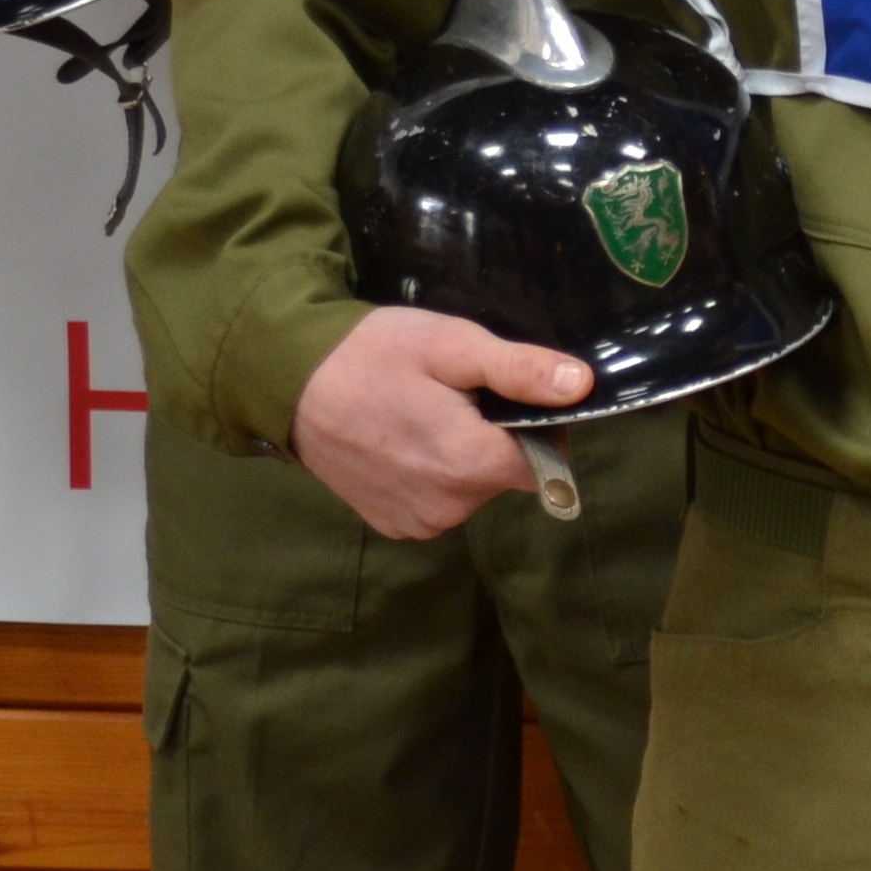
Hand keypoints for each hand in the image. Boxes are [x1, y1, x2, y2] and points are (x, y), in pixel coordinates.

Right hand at [288, 306, 590, 538]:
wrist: (287, 383)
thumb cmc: (374, 355)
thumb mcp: (452, 345)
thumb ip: (519, 370)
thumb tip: (582, 386)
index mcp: (471, 466)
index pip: (547, 460)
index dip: (541, 425)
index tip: (512, 393)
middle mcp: (450, 508)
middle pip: (508, 474)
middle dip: (498, 435)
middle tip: (458, 393)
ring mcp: (418, 522)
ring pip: (474, 488)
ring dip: (465, 454)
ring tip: (427, 410)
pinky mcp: (392, 525)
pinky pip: (440, 500)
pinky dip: (434, 472)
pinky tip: (406, 436)